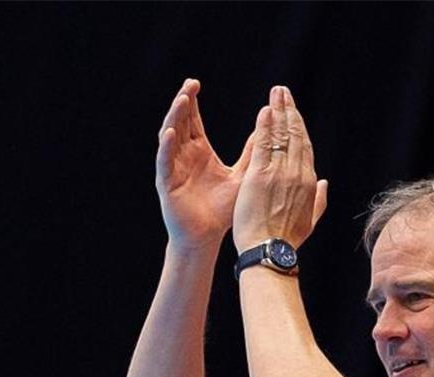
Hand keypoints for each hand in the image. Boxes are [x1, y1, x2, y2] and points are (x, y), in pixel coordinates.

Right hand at [155, 78, 251, 253]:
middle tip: (189, 84)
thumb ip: (254, 153)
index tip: (195, 82)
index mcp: (199, 152)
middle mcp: (183, 156)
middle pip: (179, 123)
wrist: (209, 236)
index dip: (191, 102)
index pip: (193, 121)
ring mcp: (173, 167)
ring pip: (169, 137)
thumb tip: (268, 129)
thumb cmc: (223, 210)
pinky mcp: (167, 183)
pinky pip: (165, 161)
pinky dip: (167, 146)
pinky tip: (170, 133)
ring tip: (181, 100)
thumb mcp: (242, 175)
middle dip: (182, 103)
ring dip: (174, 118)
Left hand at [232, 86, 328, 252]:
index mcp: (310, 183)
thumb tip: (326, 183)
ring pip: (282, 136)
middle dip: (290, 112)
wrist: (269, 250)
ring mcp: (280, 173)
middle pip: (296, 136)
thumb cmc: (287, 241)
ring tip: (275, 94)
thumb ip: (320, 200)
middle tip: (283, 92)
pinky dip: (265, 126)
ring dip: (279, 111)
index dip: (300, 128)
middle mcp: (297, 174)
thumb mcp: (310, 222)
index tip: (294, 114)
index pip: (305, 149)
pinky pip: (264, 145)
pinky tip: (266, 110)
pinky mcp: (260, 175)